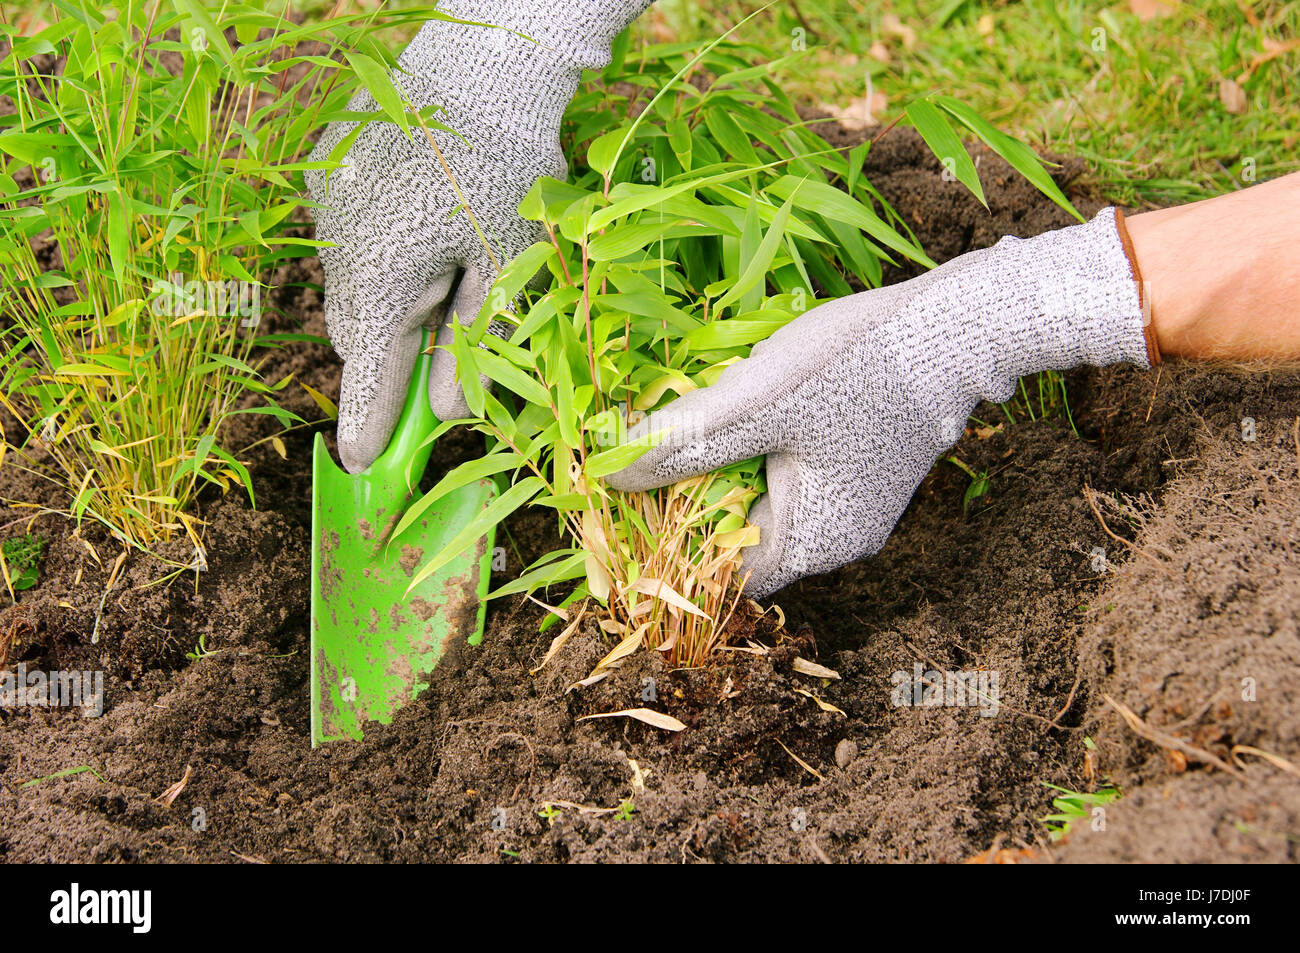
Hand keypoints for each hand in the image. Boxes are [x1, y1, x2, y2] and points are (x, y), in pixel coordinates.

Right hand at [305, 1, 645, 472]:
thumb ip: (472, 346)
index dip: (367, 424)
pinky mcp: (325, 176)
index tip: (361, 467)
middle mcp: (338, 246)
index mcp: (382, 278)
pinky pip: (344, 240)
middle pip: (356, 334)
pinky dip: (375, 252)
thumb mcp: (505, 270)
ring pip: (348, 287)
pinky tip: (419, 219)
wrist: (479, 64)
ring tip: (441, 261)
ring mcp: (324, 208)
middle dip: (393, 351)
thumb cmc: (506, 172)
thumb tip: (447, 413)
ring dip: (386, 299)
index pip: (368, 374)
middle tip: (441, 342)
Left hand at [608, 208, 1152, 596]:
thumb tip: (613, 473)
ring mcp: (853, 508)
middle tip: (648, 458)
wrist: (959, 324)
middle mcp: (837, 540)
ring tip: (687, 432)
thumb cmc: (857, 364)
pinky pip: (790, 480)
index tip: (628, 504)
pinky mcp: (860, 473)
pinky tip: (739, 418)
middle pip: (740, 539)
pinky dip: (756, 457)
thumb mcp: (756, 401)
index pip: (720, 573)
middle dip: (691, 501)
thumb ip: (684, 442)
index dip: (668, 544)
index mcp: (814, 542)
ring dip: (721, 475)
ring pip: (763, 505)